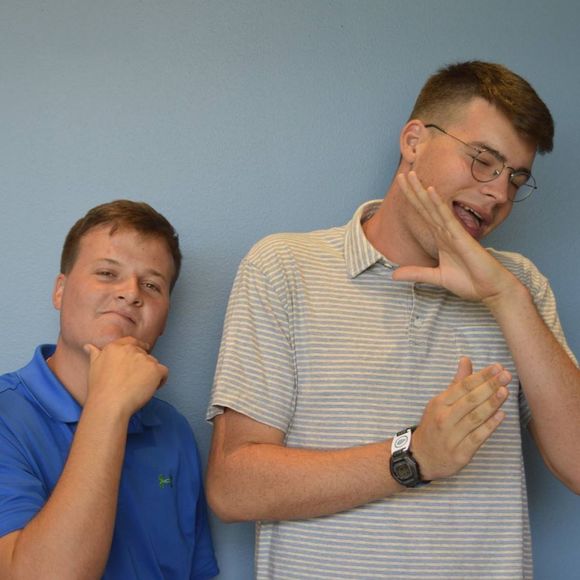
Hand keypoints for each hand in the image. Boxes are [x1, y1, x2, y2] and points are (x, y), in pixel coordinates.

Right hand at [83, 336, 167, 416]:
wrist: (109, 404)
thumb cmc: (101, 389)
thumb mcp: (93, 367)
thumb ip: (95, 354)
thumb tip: (89, 346)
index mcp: (116, 347)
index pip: (132, 342)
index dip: (138, 348)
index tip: (140, 353)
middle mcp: (131, 350)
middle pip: (144, 354)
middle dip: (142, 366)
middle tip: (135, 380)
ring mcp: (144, 359)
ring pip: (154, 363)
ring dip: (150, 373)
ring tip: (139, 387)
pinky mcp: (155, 369)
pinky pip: (164, 372)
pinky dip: (160, 380)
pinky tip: (151, 388)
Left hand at [393, 171, 519, 303]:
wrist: (491, 289)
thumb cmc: (470, 281)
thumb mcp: (437, 278)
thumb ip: (416, 274)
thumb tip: (393, 275)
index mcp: (441, 238)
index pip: (423, 214)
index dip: (412, 200)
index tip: (401, 186)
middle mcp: (446, 231)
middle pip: (425, 206)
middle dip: (413, 190)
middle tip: (401, 173)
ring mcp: (453, 231)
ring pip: (434, 206)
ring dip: (421, 191)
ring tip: (411, 174)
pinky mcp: (461, 237)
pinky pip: (447, 217)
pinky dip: (438, 204)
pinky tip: (430, 190)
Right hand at [411, 357, 509, 480]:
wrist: (421, 456)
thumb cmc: (434, 425)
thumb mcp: (440, 402)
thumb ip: (457, 382)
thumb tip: (466, 360)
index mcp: (440, 403)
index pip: (463, 386)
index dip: (481, 376)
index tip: (497, 367)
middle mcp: (444, 418)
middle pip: (469, 400)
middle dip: (489, 386)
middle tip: (506, 375)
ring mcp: (451, 436)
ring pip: (474, 418)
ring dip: (491, 404)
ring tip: (505, 391)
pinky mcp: (460, 453)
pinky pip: (476, 438)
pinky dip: (489, 426)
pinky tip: (501, 416)